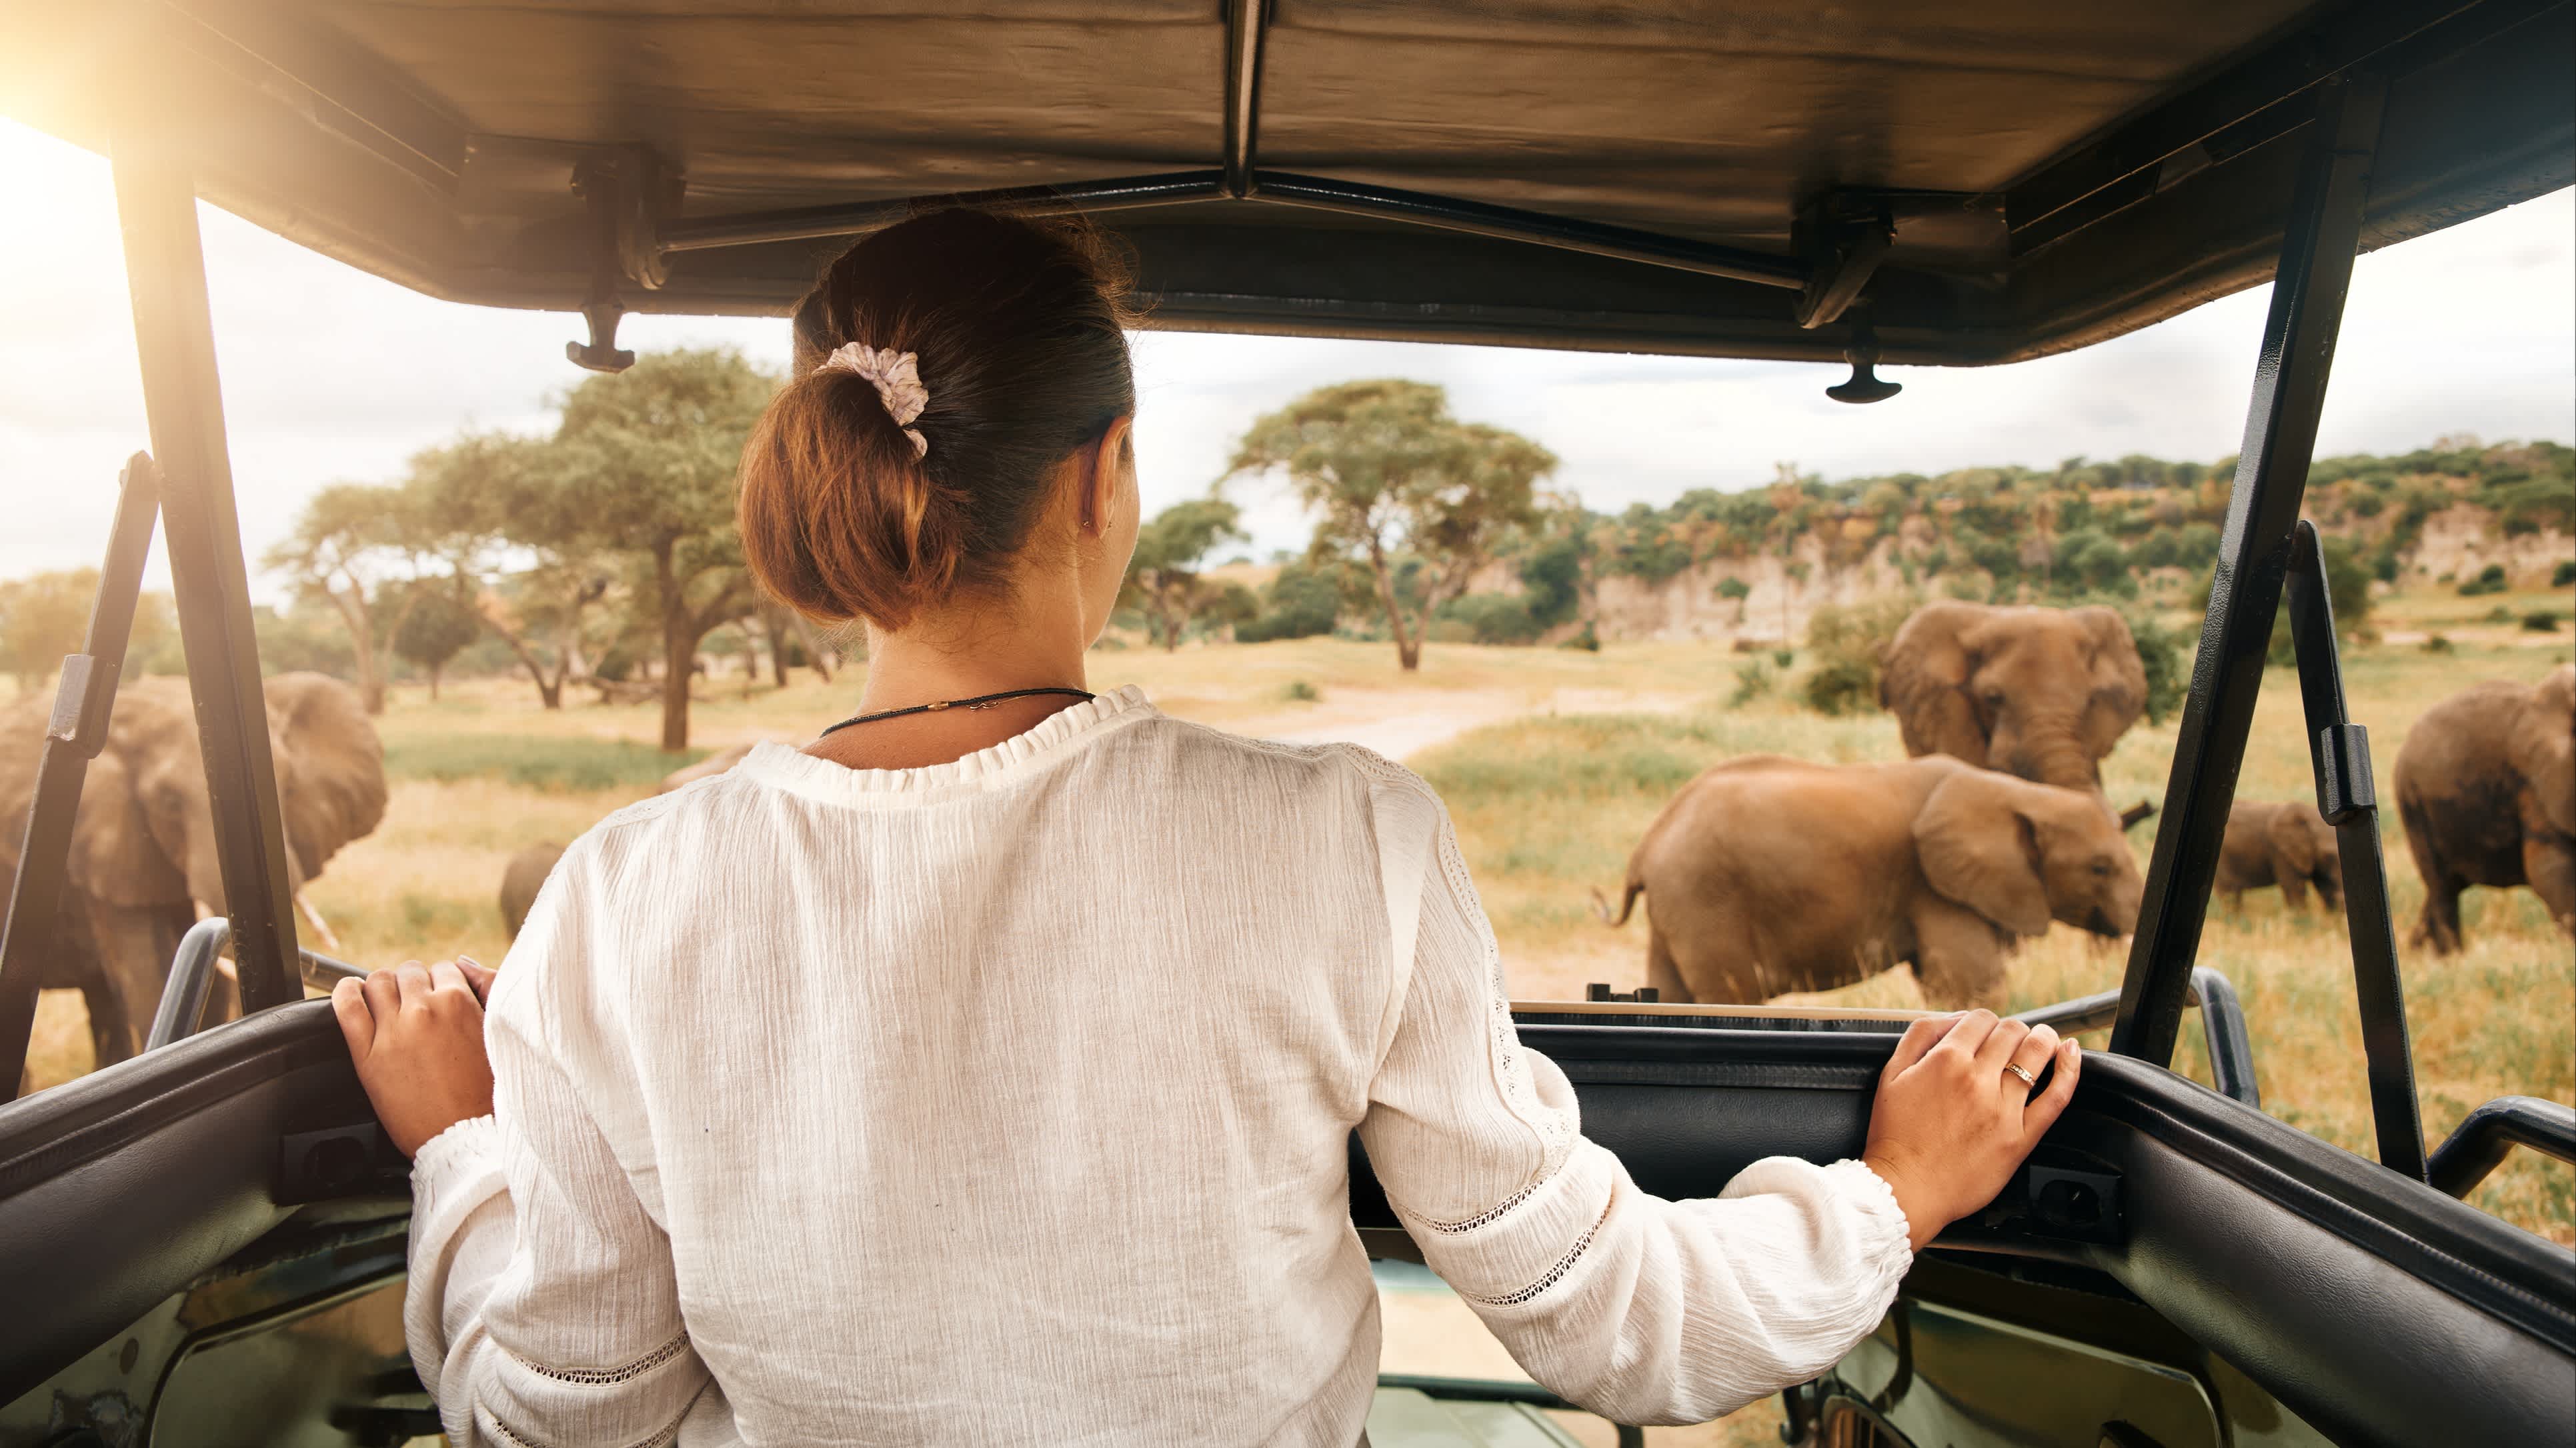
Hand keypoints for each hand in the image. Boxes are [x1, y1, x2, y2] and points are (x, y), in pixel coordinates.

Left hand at [332, 958, 499, 1156]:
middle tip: (416, 1006)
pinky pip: (347, 1007)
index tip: (439, 998)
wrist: (465, 1137)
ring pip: (378, 982)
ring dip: (384, 988)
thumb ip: (487, 990)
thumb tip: (462, 963)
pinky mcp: (368, 1054)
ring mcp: (393, 1030)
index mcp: (460, 1002)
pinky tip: (351, 994)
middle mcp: (424, 1010)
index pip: (443, 968)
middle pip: (409, 972)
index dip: (441, 983)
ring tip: (388, 1004)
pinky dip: (344, 993)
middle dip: (413, 984)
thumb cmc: (488, 1092)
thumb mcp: (497, 1034)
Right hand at [1862, 1010, 2079, 1250]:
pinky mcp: (2021, 1137)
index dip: (1983, 1022)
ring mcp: (2002, 1108)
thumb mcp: (1892, 1074)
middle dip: (2012, 1030)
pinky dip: (2069, 1070)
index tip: (1983, 1033)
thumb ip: (1921, 1036)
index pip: (1980, 1019)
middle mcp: (1977, 1079)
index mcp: (1945, 1060)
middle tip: (2010, 1040)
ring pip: (2036, 1053)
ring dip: (2043, 1038)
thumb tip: (1955, 1018)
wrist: (1906, 1188)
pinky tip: (2071, 1053)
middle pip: (2011, 1031)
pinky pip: (2056, 1097)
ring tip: (2044, 1039)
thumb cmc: (1895, 1136)